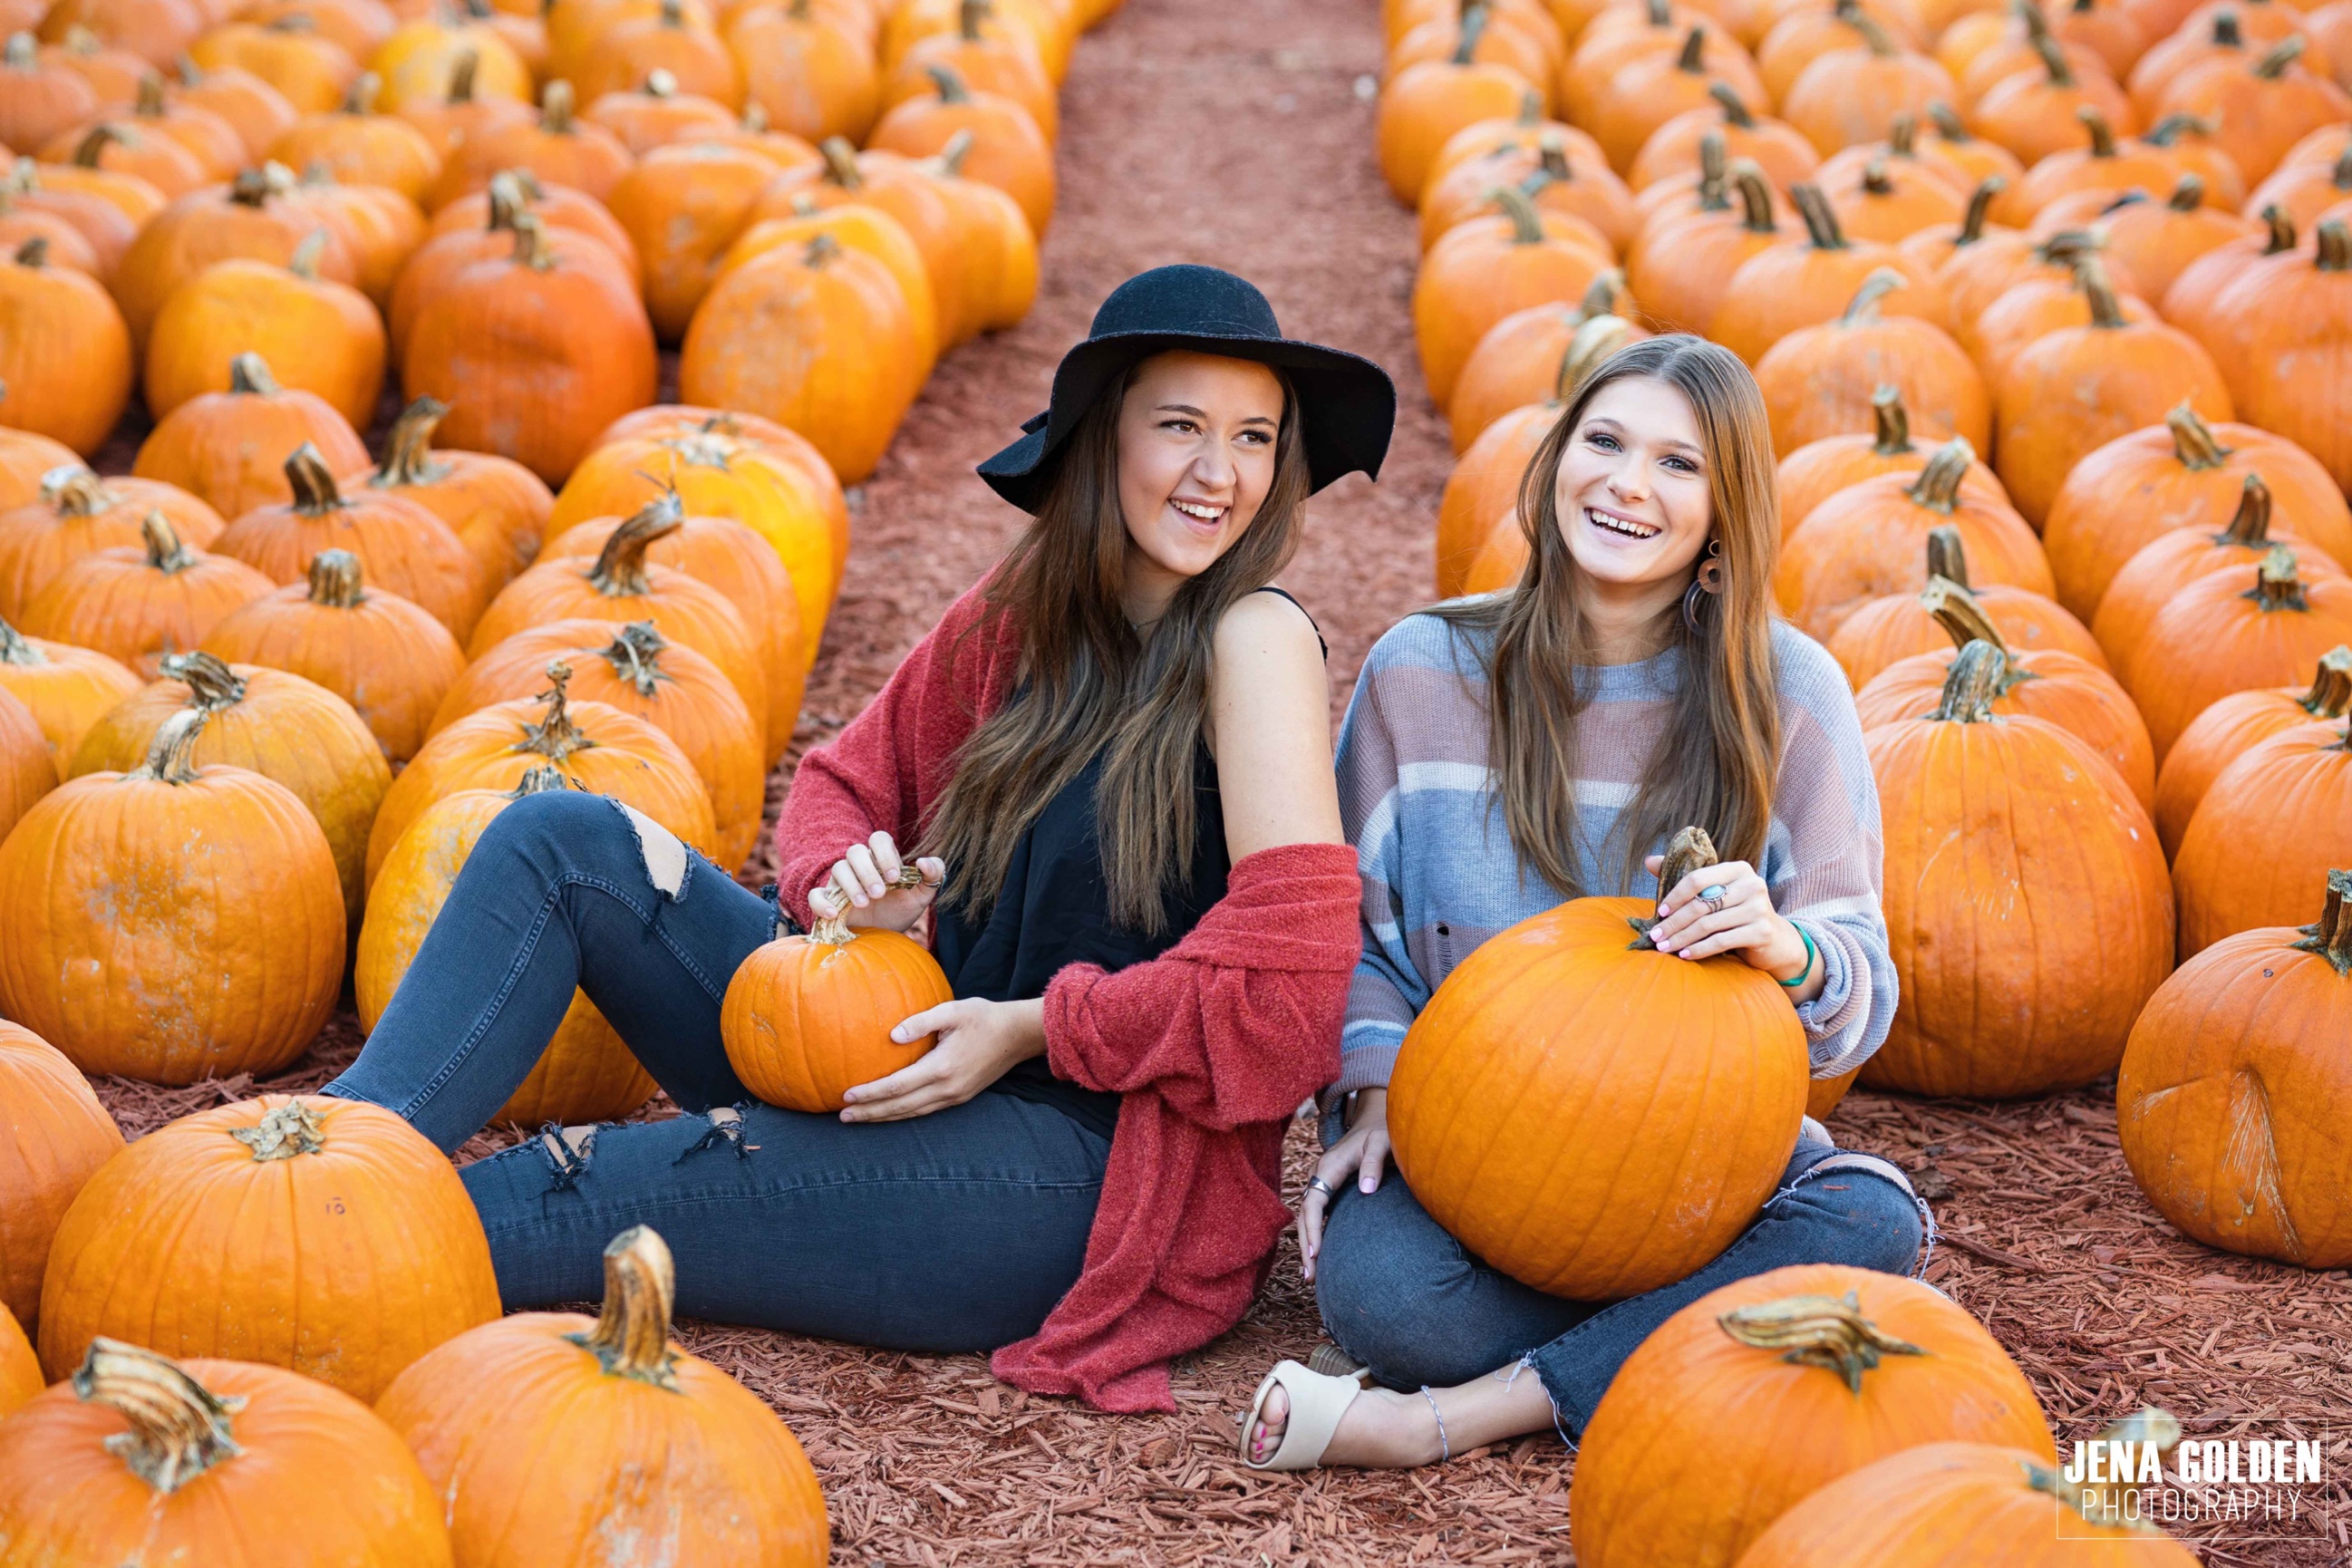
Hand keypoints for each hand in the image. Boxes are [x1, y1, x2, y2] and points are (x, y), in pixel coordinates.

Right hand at [815, 832, 943, 933]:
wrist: (881, 940)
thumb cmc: (899, 912)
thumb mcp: (921, 896)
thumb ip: (933, 876)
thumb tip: (924, 862)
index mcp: (881, 860)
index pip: (879, 839)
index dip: (885, 854)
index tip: (895, 878)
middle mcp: (859, 867)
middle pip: (855, 851)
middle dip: (868, 871)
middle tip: (879, 894)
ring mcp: (841, 883)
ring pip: (838, 869)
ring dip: (851, 885)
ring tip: (864, 904)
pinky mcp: (828, 902)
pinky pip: (816, 895)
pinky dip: (822, 902)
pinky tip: (836, 913)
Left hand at [837, 997, 1045, 1122]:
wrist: (1018, 1036)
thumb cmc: (983, 1017)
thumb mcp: (952, 1010)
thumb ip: (921, 1022)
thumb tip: (892, 1035)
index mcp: (942, 1067)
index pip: (896, 1086)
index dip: (870, 1093)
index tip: (846, 1095)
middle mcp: (947, 1088)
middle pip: (900, 1107)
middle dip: (870, 1113)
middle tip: (843, 1116)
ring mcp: (954, 1096)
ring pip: (912, 1113)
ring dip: (884, 1117)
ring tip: (860, 1118)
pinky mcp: (960, 1097)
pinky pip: (924, 1110)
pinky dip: (903, 1113)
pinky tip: (889, 1112)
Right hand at [1300, 1088, 1388, 1283]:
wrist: (1377, 1120)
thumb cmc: (1382, 1133)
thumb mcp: (1382, 1143)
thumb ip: (1374, 1164)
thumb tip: (1367, 1190)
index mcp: (1329, 1166)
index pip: (1313, 1203)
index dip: (1312, 1229)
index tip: (1316, 1254)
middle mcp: (1320, 1175)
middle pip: (1304, 1215)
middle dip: (1305, 1246)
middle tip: (1310, 1277)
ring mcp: (1323, 1182)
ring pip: (1307, 1217)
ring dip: (1308, 1245)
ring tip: (1311, 1275)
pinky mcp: (1330, 1189)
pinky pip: (1316, 1215)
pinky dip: (1314, 1235)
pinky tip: (1319, 1256)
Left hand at [1643, 855, 1815, 990]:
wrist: (1775, 940)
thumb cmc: (1737, 913)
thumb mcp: (1716, 892)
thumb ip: (1687, 878)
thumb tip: (1649, 860)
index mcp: (1738, 869)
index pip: (1697, 878)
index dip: (1675, 896)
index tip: (1660, 913)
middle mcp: (1752, 884)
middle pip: (1701, 904)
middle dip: (1674, 922)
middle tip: (1655, 936)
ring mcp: (1759, 908)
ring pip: (1708, 924)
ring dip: (1682, 938)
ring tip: (1665, 947)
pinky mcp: (1761, 931)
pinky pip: (1721, 941)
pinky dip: (1699, 949)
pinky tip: (1685, 955)